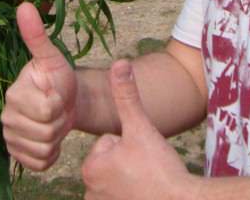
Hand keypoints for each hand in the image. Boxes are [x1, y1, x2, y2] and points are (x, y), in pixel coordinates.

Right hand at [1, 2, 77, 170]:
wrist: (64, 101)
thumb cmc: (58, 78)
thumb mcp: (53, 57)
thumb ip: (37, 36)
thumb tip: (24, 5)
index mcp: (13, 94)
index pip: (46, 109)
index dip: (59, 102)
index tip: (57, 93)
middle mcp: (6, 118)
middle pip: (46, 131)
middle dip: (59, 121)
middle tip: (58, 109)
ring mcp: (10, 138)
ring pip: (44, 148)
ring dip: (57, 137)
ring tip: (54, 121)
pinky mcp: (18, 156)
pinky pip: (40, 163)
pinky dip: (51, 154)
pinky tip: (51, 138)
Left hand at [81, 60, 195, 199]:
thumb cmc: (159, 168)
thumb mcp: (141, 126)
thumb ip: (127, 95)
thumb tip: (120, 63)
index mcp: (90, 167)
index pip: (108, 143)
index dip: (129, 145)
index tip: (141, 157)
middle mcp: (89, 192)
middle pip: (112, 162)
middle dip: (129, 163)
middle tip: (145, 171)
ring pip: (119, 179)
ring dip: (132, 179)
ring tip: (147, 185)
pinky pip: (123, 196)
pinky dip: (134, 195)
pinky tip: (146, 196)